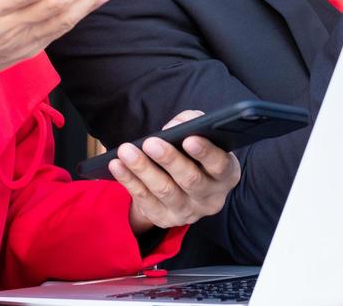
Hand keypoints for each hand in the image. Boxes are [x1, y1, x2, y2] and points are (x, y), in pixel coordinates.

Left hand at [113, 110, 241, 232]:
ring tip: (126, 151)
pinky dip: (129, 181)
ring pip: (164, 191)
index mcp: (226, 175)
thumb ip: (192, 122)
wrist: (183, 184)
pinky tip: (117, 165)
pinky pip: (144, 200)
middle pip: (190, 180)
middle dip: (169, 159)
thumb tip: (174, 126)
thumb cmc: (194, 152)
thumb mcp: (201, 134)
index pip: (220, 165)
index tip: (189, 139)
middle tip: (150, 142)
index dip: (206, 153)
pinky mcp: (164, 220)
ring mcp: (188, 212)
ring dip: (143, 169)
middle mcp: (211, 198)